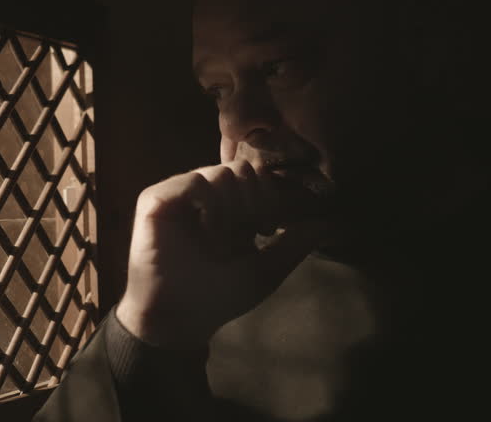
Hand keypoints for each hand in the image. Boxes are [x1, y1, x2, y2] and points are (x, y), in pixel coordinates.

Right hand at [116, 159, 330, 347]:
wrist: (178, 320)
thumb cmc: (217, 297)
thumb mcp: (266, 269)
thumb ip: (296, 243)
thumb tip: (335, 224)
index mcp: (225, 208)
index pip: (256, 177)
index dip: (269, 196)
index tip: (270, 228)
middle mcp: (202, 197)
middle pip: (242, 170)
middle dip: (255, 200)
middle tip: (251, 232)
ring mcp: (177, 196)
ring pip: (221, 173)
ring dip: (233, 206)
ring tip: (225, 239)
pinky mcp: (155, 201)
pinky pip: (194, 182)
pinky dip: (210, 204)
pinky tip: (210, 231)